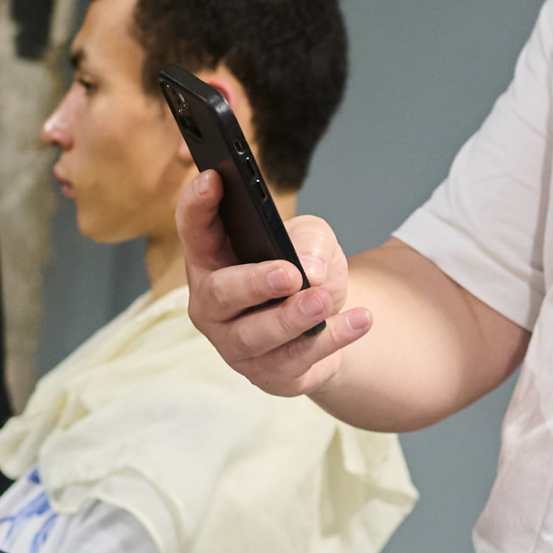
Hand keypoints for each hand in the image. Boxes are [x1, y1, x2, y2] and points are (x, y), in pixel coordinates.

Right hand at [177, 165, 373, 396]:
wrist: (327, 327)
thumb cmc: (306, 274)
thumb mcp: (313, 241)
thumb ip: (308, 241)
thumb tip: (308, 268)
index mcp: (213, 259)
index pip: (194, 229)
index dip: (198, 205)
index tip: (214, 178)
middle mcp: (213, 305)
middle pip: (219, 294)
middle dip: (252, 283)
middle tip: (288, 274)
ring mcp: (234, 343)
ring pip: (254, 335)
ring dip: (292, 317)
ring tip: (323, 300)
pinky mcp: (265, 373)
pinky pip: (293, 360)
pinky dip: (330, 339)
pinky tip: (358, 320)